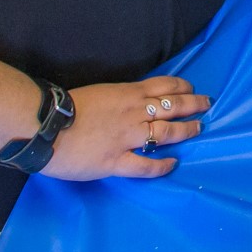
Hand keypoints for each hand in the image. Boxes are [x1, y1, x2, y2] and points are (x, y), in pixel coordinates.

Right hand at [41, 76, 210, 180]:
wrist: (44, 126)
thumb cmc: (65, 107)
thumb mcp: (99, 93)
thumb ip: (118, 98)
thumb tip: (129, 101)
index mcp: (127, 94)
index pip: (163, 86)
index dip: (181, 88)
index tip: (192, 89)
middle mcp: (133, 113)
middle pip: (172, 107)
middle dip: (193, 105)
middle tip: (207, 105)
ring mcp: (127, 138)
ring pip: (166, 133)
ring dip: (186, 130)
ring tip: (198, 129)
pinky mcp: (116, 161)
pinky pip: (146, 165)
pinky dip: (162, 166)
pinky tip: (173, 164)